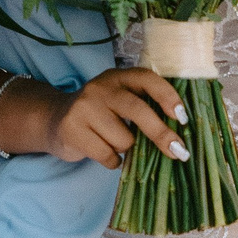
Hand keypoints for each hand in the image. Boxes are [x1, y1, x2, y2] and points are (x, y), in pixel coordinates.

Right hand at [36, 68, 186, 167]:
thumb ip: (144, 106)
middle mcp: (101, 88)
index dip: (168, 97)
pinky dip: (112, 161)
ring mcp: (84, 108)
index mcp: (118, 77)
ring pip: (124, 139)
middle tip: (179, 152)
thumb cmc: (100, 114)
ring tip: (113, 142)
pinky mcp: (73, 130)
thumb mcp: (119, 100)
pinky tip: (104, 152)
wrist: (54, 120)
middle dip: (161, 133)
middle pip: (137, 110)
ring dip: (126, 148)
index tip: (183, 118)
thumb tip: (178, 136)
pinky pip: (108, 155)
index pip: (147, 80)